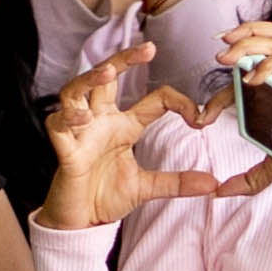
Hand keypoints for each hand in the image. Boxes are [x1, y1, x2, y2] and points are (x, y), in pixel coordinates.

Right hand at [38, 44, 243, 228]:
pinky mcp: (64, 149)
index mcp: (124, 126)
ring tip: (108, 72)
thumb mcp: (147, 188)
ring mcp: (81, 132)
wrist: (81, 222)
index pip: (154, 100)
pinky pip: (57, 125)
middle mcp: (101, 121)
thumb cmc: (106, 197)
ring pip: (76, 92)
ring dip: (90, 79)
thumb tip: (213, 183)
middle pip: (107, 78)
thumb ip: (177, 182)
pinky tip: (81, 116)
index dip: (179, 103)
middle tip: (148, 48)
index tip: (199, 119)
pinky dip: (68, 116)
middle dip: (124, 59)